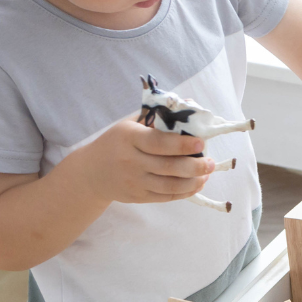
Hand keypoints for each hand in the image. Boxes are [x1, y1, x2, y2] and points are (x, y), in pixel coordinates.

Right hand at [76, 118, 215, 204]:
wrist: (90, 172)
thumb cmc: (117, 143)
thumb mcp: (130, 125)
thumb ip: (158, 117)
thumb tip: (191, 104)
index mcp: (129, 138)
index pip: (158, 142)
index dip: (182, 144)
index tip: (201, 143)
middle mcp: (130, 161)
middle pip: (168, 167)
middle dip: (195, 166)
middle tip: (211, 162)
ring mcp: (134, 181)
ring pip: (170, 185)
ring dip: (193, 181)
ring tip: (207, 174)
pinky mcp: (137, 197)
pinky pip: (166, 197)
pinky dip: (185, 191)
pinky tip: (196, 184)